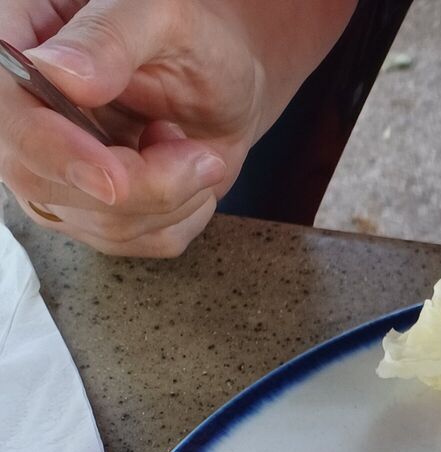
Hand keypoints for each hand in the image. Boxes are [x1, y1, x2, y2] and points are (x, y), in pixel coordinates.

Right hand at [0, 0, 267, 255]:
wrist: (220, 77)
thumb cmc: (186, 35)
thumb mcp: (157, 14)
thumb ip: (110, 38)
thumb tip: (63, 74)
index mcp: (14, 48)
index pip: (5, 114)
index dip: (53, 151)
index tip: (113, 177)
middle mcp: (19, 116)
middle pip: (43, 181)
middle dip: (138, 185)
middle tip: (198, 154)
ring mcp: (47, 167)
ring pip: (95, 222)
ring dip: (170, 199)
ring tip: (194, 149)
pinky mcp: (85, 208)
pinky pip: (130, 241)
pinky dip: (179, 217)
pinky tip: (186, 174)